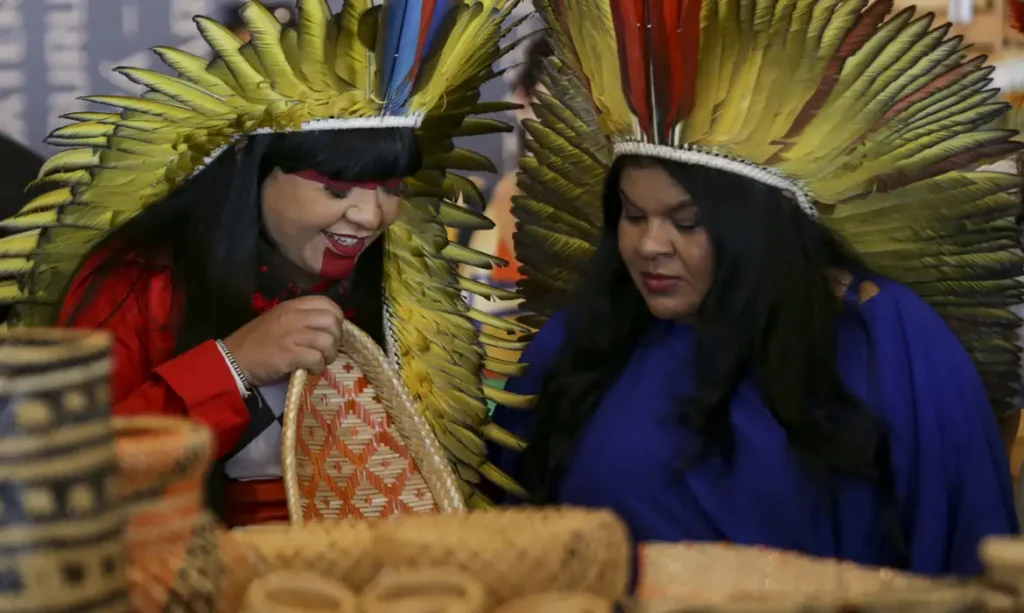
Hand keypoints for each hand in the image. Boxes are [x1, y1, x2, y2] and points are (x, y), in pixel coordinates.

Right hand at [222, 296, 344, 386]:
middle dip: (336, 338)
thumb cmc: (256, 342)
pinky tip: (310, 370)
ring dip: (329, 355)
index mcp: (292, 306)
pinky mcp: (290, 354)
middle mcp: (294, 317)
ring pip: (328, 341)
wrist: (233, 359)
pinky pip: (317, 358)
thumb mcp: (278, 320)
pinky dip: (318, 366)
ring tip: (320, 361)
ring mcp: (292, 335)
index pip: (327, 303)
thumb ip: (300, 319)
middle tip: (327, 349)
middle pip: (332, 321)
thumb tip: (326, 328)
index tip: (331, 331)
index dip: (336, 318)